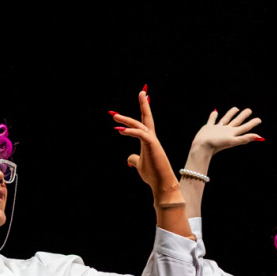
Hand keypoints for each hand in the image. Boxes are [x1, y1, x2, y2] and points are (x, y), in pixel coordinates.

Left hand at [111, 87, 181, 205]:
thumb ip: (134, 160)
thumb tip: (129, 159)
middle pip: (147, 118)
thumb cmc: (152, 175)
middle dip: (144, 104)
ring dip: (127, 120)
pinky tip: (120, 130)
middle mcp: (152, 138)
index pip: (145, 123)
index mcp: (149, 141)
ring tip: (115, 116)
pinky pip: (141, 134)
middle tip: (141, 91)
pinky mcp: (152, 146)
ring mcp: (153, 141)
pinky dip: (130, 131)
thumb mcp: (139, 165)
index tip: (139, 102)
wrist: (162, 184)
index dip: (142, 111)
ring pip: (141, 125)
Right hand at [189, 107, 262, 156]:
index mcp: (232, 133)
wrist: (202, 146)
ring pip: (226, 119)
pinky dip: (213, 116)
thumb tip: (258, 137)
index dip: (252, 123)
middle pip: (237, 122)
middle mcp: (226, 131)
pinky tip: (215, 112)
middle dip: (243, 116)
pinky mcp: (209, 128)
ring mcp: (217, 129)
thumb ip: (244, 139)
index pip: (244, 127)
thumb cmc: (216, 144)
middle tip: (249, 110)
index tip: (259, 120)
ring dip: (231, 114)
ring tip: (236, 108)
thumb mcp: (231, 141)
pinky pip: (212, 120)